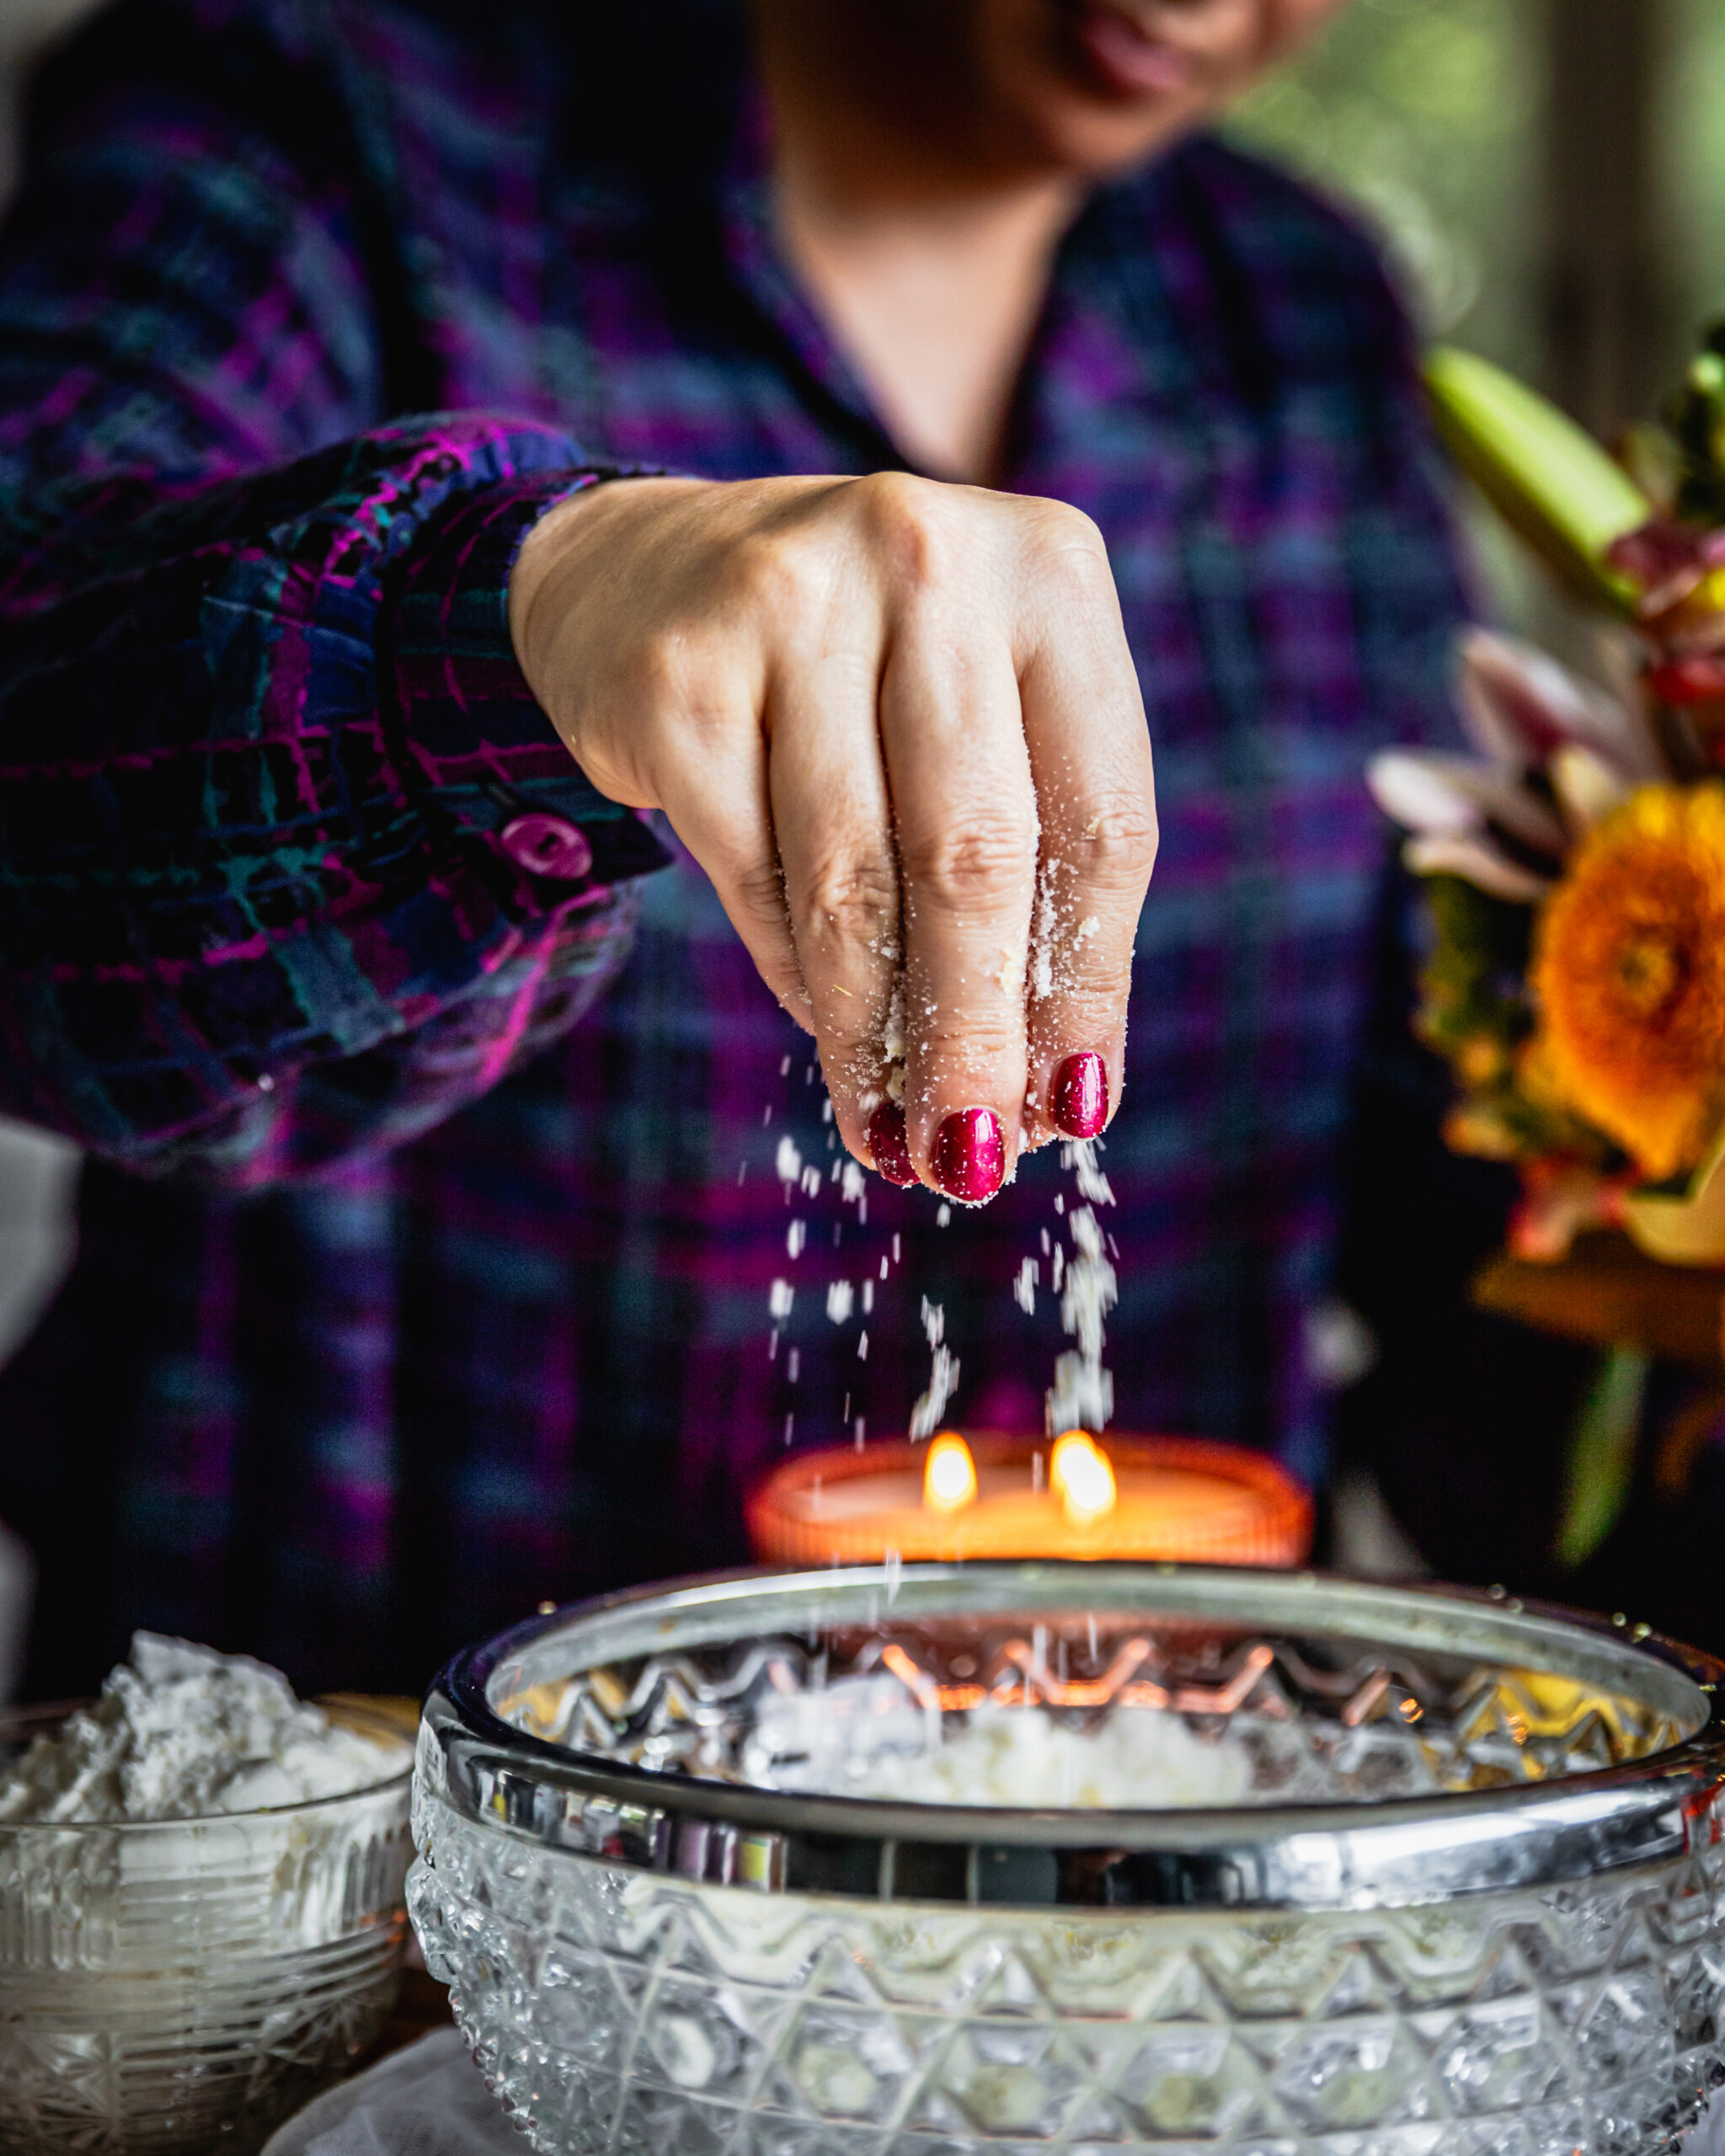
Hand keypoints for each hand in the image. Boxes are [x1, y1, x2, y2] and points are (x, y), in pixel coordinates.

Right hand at [509, 471, 1155, 1199]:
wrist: (646, 574)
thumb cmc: (863, 671)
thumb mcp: (977, 718)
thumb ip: (1030, 863)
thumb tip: (1053, 1095)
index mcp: (1051, 572)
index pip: (1098, 818)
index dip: (1090, 984)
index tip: (1077, 1108)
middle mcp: (927, 562)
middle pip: (974, 857)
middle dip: (978, 1035)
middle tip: (974, 1160)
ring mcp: (793, 608)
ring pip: (852, 883)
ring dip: (878, 1038)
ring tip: (895, 1138)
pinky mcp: (682, 681)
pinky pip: (755, 877)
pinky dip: (794, 978)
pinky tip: (826, 1038)